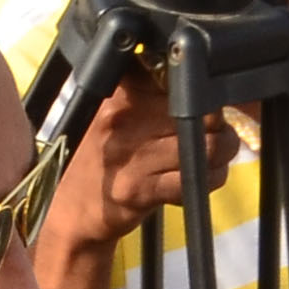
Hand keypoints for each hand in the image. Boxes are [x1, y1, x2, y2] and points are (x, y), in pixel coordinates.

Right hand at [29, 79, 247, 288]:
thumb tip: (209, 82)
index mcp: (123, 91)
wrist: (70, 210)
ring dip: (218, 158)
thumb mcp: (119, 113)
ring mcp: (132, 155)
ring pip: (210, 147)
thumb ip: (155, 92)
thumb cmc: (102, 156)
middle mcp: (125, 118)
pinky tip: (186, 185)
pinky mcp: (139, 190)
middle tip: (207, 140)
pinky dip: (204, 183)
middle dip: (218, 129)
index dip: (204, 94)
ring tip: (203, 163)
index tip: (201, 108)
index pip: (186, 78)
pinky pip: (196, 179)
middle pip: (206, 112)